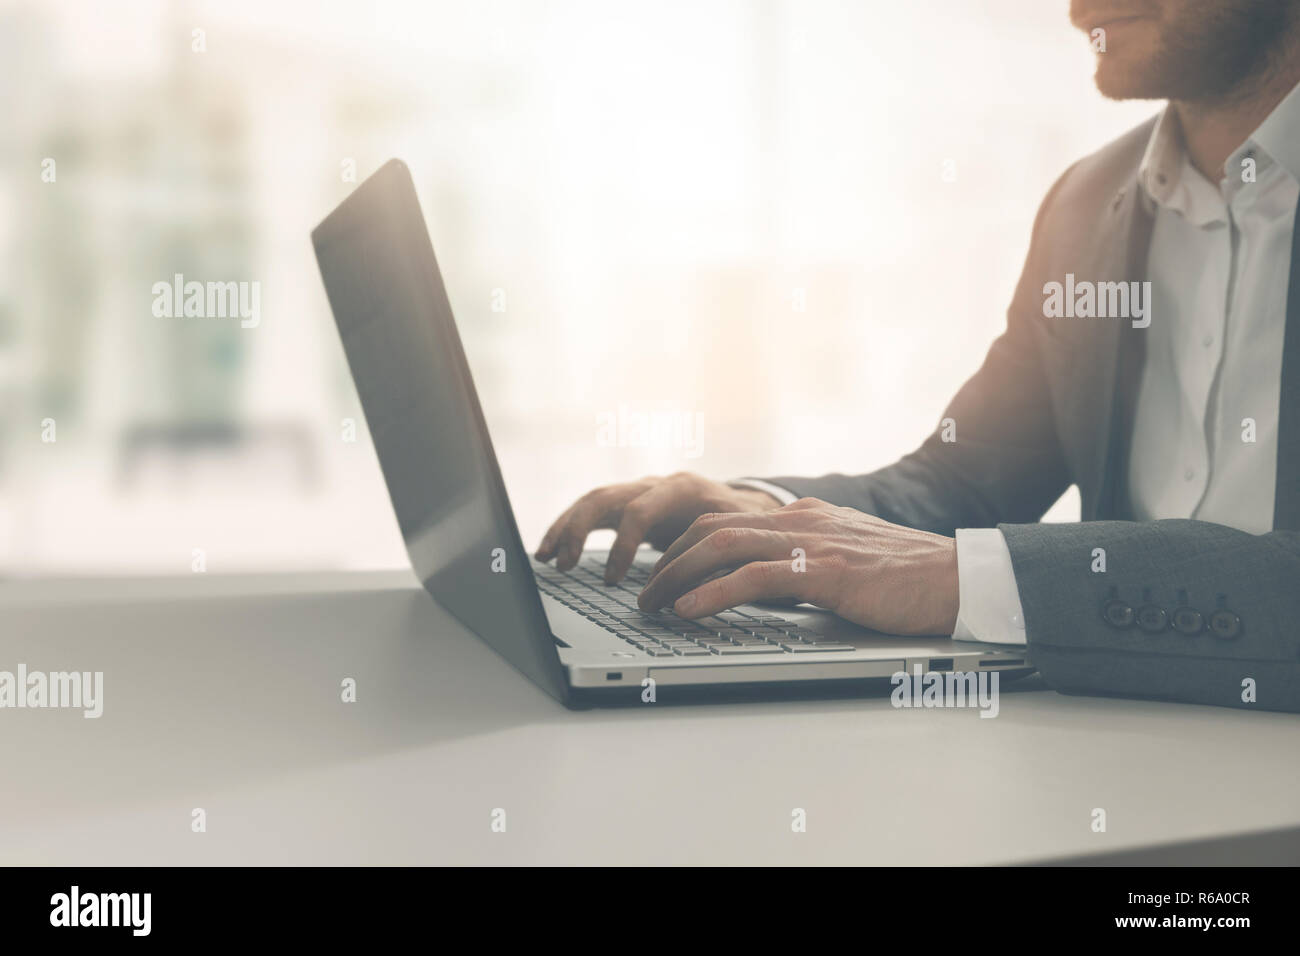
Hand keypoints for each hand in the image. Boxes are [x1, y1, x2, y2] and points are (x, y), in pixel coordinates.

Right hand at [535, 473, 781, 582]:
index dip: (623, 545)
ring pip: (592, 502)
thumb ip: (717, 557)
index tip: (614, 581)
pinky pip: (593, 512)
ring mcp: (640, 492)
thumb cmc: (744, 523)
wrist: (747, 503)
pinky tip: (552, 553)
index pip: (639, 510)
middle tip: (562, 564)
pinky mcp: (630, 504)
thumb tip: (696, 590)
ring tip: (545, 558)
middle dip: (578, 530)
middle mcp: (654, 485)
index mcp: (680, 489)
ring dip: (565, 528)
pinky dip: (570, 530)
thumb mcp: (737, 536)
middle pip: (605, 497)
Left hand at [637, 497, 959, 635]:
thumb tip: (769, 587)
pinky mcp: (823, 571)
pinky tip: (689, 611)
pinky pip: (752, 577)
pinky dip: (712, 593)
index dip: (684, 544)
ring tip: (653, 604)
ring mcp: (810, 542)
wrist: (957, 578)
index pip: (725, 519)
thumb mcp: (845, 559)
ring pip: (721, 546)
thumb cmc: (908, 577)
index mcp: (804, 516)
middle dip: (668, 560)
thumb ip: (806, 563)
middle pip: (710, 527)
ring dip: (677, 576)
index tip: (662, 572)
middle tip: (645, 593)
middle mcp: (800, 520)